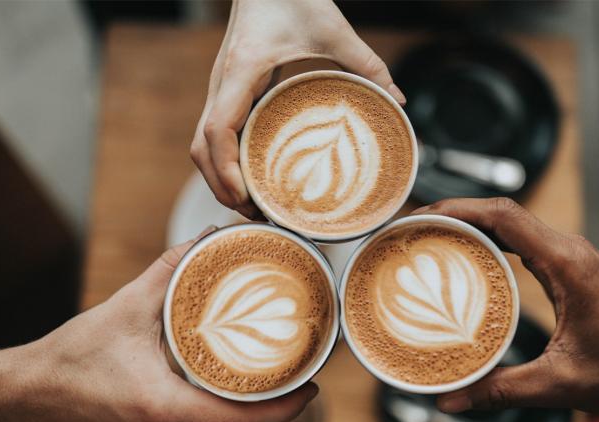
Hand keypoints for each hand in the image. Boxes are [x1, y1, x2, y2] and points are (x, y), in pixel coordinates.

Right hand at [0, 228, 317, 421]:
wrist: (30, 395)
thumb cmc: (75, 355)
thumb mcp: (128, 307)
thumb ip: (172, 270)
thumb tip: (208, 238)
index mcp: (167, 410)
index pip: (248, 419)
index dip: (289, 406)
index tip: (312, 384)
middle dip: (272, 412)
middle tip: (288, 378)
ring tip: (259, 389)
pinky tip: (219, 406)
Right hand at [190, 0, 405, 217]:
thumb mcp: (333, 28)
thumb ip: (367, 63)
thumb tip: (397, 101)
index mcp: (241, 72)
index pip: (216, 130)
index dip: (225, 170)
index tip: (246, 197)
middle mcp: (221, 84)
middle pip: (200, 150)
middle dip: (222, 187)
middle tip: (256, 215)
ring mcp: (220, 89)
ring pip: (201, 145)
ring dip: (220, 179)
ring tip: (253, 206)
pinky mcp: (228, 92)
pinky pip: (215, 135)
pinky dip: (226, 162)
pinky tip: (252, 178)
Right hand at [412, 198, 598, 414]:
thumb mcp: (560, 383)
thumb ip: (501, 389)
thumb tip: (450, 400)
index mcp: (567, 264)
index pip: (505, 216)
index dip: (458, 209)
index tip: (421, 217)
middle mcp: (567, 249)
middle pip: (501, 212)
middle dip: (452, 213)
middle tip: (411, 229)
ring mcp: (567, 255)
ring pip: (509, 222)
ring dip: (468, 224)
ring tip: (427, 238)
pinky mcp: (565, 266)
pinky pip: (519, 240)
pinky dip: (487, 240)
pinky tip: (462, 257)